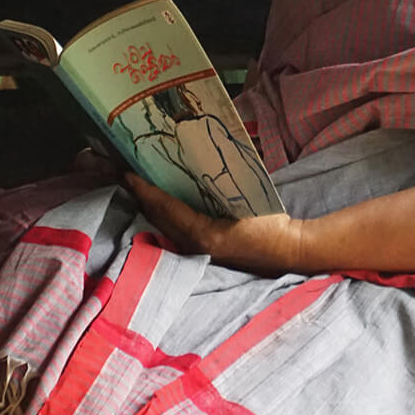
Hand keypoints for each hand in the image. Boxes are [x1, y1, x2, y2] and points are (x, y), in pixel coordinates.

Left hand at [125, 175, 305, 276]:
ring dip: (150, 206)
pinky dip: (164, 215)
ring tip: (138, 186)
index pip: (166, 208)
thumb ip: (220, 188)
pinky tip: (161, 204)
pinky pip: (175, 230)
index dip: (146, 190)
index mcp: (203, 234)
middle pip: (158, 218)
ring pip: (164, 226)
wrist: (288, 250)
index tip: (129, 173)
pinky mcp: (204, 250)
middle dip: (141, 197)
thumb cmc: (271, 223)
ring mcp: (198, 251)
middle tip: (126, 174)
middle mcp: (195, 245)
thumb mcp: (246, 201)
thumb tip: (197, 164)